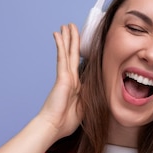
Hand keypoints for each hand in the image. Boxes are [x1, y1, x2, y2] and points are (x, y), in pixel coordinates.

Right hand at [38, 23, 82, 139]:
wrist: (54, 126)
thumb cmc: (66, 122)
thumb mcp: (84, 109)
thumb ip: (89, 98)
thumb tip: (98, 91)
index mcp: (76, 87)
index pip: (79, 66)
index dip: (79, 56)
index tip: (81, 47)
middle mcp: (71, 79)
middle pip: (73, 55)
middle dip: (73, 41)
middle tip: (71, 28)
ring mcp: (66, 77)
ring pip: (68, 53)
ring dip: (68, 38)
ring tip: (66, 25)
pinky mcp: (62, 77)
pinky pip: (62, 57)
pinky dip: (61, 44)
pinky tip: (58, 34)